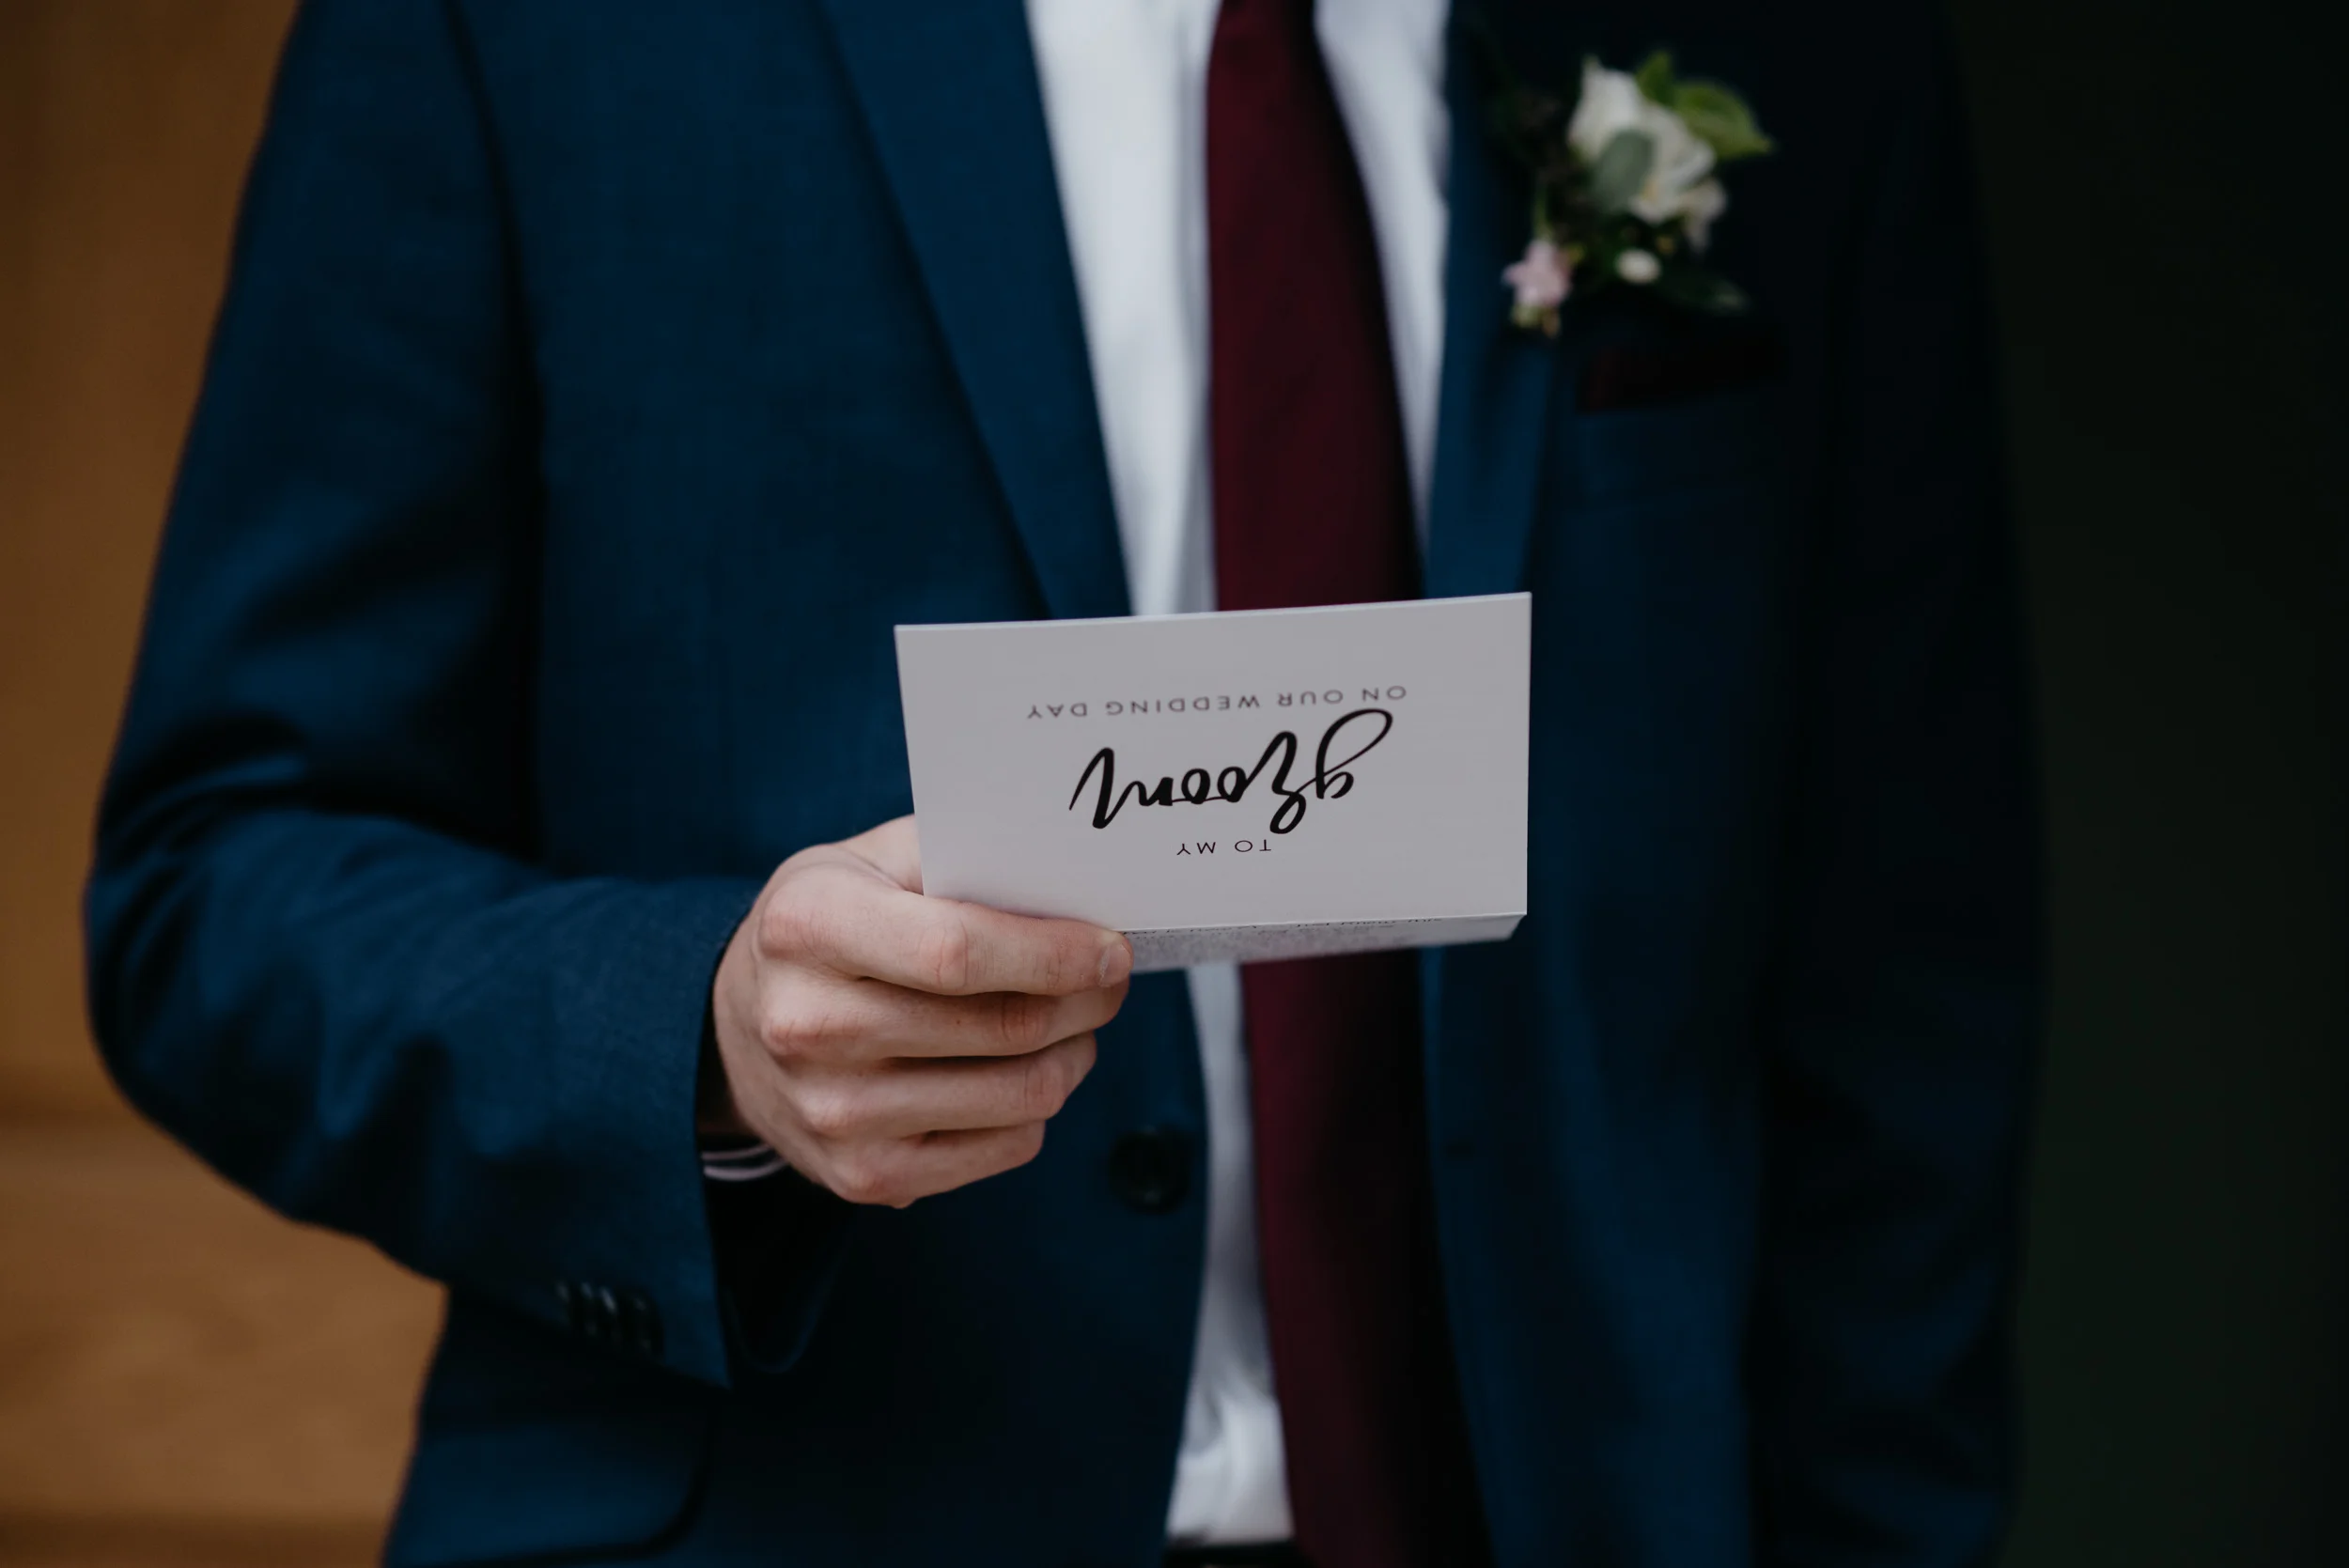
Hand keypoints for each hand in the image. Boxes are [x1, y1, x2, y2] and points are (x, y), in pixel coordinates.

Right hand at [708, 816, 1131, 1206]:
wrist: (735, 1026)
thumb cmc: (827, 928)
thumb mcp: (869, 862)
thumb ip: (961, 859)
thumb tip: (1076, 887)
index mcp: (810, 928)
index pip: (958, 952)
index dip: (1055, 954)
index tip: (1112, 948)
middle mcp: (810, 1026)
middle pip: (1002, 1027)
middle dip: (1086, 1000)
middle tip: (1110, 979)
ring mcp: (834, 1112)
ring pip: (1021, 1095)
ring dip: (1073, 1053)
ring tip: (1070, 1023)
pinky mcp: (864, 1175)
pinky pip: (1007, 1146)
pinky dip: (1035, 1106)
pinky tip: (1019, 1069)